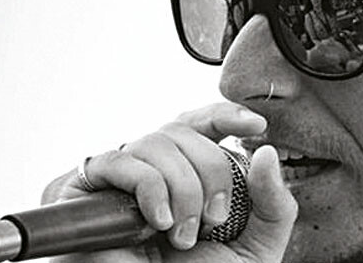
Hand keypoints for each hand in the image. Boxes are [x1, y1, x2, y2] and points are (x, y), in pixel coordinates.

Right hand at [41, 102, 297, 262]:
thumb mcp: (254, 247)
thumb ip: (273, 204)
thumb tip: (268, 153)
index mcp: (188, 172)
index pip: (203, 124)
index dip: (227, 114)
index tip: (258, 125)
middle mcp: (155, 167)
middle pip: (183, 129)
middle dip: (210, 171)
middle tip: (215, 218)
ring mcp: (122, 176)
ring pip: (155, 140)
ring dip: (181, 187)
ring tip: (183, 234)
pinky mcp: (89, 189)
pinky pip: (120, 161)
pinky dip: (149, 187)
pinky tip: (157, 222)